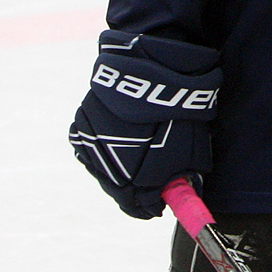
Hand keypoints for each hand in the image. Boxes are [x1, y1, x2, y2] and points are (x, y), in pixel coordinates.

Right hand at [68, 31, 221, 218]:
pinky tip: (122, 140)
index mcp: (135, 171)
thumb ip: (182, 174)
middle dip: (134, 189)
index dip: (149, 207)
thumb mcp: (190, 145)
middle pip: (118, 188)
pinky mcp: (81, 124)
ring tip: (138, 156)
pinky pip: (93, 148)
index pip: (138, 203)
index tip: (157, 208)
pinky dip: (106, 149)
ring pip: (104, 168)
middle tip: (148, 189)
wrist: (153, 63)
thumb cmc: (178, 105)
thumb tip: (181, 191)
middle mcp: (107, 162)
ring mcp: (90, 143)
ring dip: (119, 167)